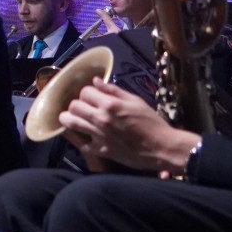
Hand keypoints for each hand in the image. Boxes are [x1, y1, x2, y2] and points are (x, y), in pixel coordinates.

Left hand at [57, 80, 198, 174]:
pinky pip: (82, 144)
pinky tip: (90, 138)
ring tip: (77, 119)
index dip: (88, 93)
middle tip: (85, 108)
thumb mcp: (136, 101)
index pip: (84, 92)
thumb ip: (113, 90)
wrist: (161, 147)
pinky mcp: (100, 150)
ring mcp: (98, 135)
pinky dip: (84, 141)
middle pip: (73, 106)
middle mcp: (101, 119)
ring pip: (70, 123)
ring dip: (71, 119)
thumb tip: (95, 81)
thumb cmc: (152, 122)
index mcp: (110, 104)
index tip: (93, 97)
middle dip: (77, 104)